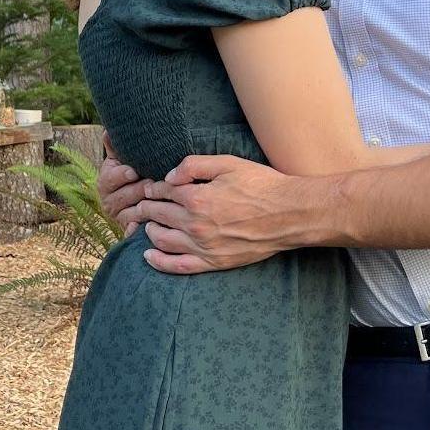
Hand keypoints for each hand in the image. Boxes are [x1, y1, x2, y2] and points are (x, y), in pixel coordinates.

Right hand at [97, 131, 157, 236]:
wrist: (130, 201)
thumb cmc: (130, 174)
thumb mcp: (120, 160)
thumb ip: (115, 147)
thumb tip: (108, 130)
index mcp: (105, 182)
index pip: (111, 178)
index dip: (121, 175)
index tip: (133, 171)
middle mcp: (109, 202)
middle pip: (125, 196)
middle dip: (139, 189)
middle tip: (153, 184)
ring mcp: (120, 217)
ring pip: (133, 212)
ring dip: (146, 207)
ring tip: (161, 200)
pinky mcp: (129, 229)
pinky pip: (134, 230)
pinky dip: (142, 228)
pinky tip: (153, 225)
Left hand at [139, 154, 296, 274]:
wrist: (288, 214)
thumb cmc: (261, 185)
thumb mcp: (228, 163)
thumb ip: (194, 165)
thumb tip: (168, 177)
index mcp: (197, 197)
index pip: (163, 191)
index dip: (154, 188)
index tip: (152, 187)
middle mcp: (195, 224)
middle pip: (158, 214)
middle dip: (146, 207)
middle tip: (141, 203)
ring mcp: (203, 246)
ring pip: (161, 240)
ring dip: (148, 230)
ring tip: (146, 223)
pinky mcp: (213, 262)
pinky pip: (177, 266)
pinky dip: (158, 261)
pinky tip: (148, 255)